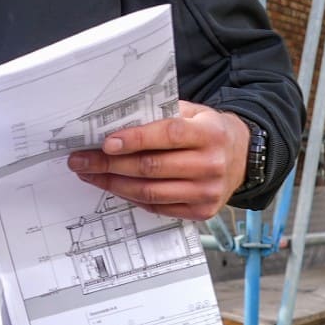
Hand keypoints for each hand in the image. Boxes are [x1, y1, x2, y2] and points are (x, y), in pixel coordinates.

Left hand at [67, 100, 249, 221]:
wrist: (243, 157)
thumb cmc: (208, 131)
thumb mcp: (193, 113)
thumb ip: (161, 115)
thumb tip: (116, 122)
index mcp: (210, 133)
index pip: (168, 136)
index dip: (135, 139)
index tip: (105, 143)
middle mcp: (211, 164)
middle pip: (152, 167)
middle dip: (110, 164)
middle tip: (82, 160)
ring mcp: (207, 191)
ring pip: (150, 191)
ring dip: (114, 184)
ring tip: (90, 174)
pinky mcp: (201, 211)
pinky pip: (157, 207)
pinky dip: (131, 197)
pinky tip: (114, 186)